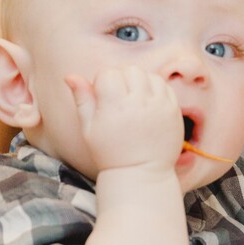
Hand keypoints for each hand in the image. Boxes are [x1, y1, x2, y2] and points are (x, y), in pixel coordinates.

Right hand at [67, 67, 182, 175]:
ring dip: (139, 82)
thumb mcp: (89, 129)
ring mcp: (159, 107)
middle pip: (129, 70)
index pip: (108, 73)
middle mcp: (139, 104)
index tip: (103, 97)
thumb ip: (82, 99)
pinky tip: (147, 103)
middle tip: (119, 98)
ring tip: (133, 100)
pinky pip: (164, 86)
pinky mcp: (173, 111)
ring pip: (148, 75)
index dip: (102, 82)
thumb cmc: (110, 152)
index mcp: (115, 107)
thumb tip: (70, 76)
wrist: (141, 174)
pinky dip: (155, 89)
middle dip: (121, 78)